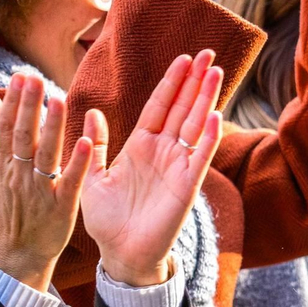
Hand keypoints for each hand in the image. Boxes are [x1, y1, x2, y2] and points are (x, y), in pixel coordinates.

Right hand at [0, 72, 99, 293]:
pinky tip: (83, 142)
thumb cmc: (6, 207)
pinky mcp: (61, 206)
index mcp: (3, 165)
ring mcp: (40, 191)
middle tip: (35, 80)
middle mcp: (19, 175)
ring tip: (58, 100)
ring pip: (45, 155)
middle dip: (28, 107)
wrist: (18, 251)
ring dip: (52, 127)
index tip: (20, 77)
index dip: (13, 102)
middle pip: (23, 137)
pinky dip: (75, 163)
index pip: (7, 128)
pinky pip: (69, 182)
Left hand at [81, 51, 226, 286]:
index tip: (184, 58)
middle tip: (207, 52)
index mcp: (140, 146)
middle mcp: (162, 151)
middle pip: (182, 108)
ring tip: (216, 71)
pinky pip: (198, 157)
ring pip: (194, 125)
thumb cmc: (108, 220)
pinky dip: (206, 137)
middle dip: (195, 81)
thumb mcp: (94, 177)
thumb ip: (97, 145)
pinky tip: (214, 115)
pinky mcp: (186, 186)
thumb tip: (92, 112)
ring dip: (206, 99)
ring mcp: (177, 166)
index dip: (172, 82)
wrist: (121, 254)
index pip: (159, 105)